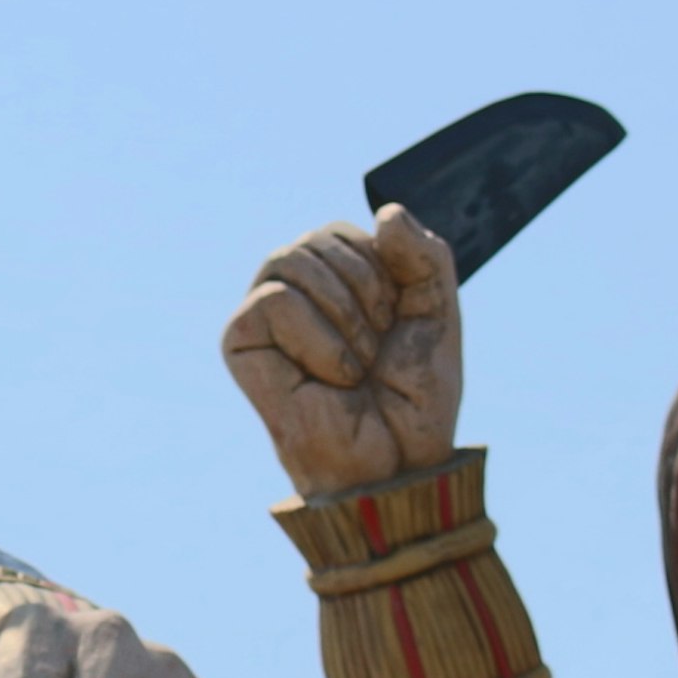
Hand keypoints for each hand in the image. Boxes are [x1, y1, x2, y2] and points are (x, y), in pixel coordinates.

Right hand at [222, 203, 463, 496]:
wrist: (395, 466)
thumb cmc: (411, 401)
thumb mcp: (438, 314)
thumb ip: (426, 256)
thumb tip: (385, 211)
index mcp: (334, 280)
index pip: (353, 231)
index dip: (387, 274)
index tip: (395, 328)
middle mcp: (292, 290)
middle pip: (320, 237)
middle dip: (367, 294)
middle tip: (375, 352)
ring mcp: (261, 315)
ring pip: (293, 259)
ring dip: (345, 317)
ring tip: (354, 367)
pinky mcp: (238, 342)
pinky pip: (275, 300)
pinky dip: (318, 340)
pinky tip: (330, 378)